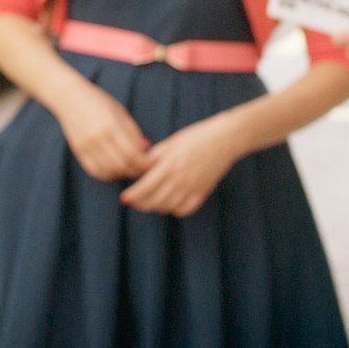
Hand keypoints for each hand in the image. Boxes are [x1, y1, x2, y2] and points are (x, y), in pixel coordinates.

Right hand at [52, 79, 151, 181]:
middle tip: (145, 169)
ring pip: (109, 171)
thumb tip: (147, 148)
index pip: (133, 154)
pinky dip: (107, 174)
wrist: (68, 97)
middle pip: (122, 165)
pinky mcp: (78, 151)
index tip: (153, 163)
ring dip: (123, 174)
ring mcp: (86, 146)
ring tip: (131, 169)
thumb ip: (133, 131)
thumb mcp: (119, 111)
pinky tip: (115, 170)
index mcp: (111, 125)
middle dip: (137, 170)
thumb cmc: (97, 100)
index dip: (145, 163)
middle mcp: (98, 137)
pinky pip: (95, 170)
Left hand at [119, 116, 241, 216]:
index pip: (145, 186)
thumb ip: (154, 157)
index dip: (133, 195)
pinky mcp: (203, 192)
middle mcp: (181, 178)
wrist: (224, 139)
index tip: (124, 198)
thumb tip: (138, 168)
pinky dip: (175, 210)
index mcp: (170, 164)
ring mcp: (193, 187)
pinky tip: (170, 204)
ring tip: (149, 202)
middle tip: (133, 203)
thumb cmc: (196, 136)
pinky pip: (186, 209)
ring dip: (156, 207)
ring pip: (169, 207)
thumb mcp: (171, 142)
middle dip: (141, 204)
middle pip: (155, 200)